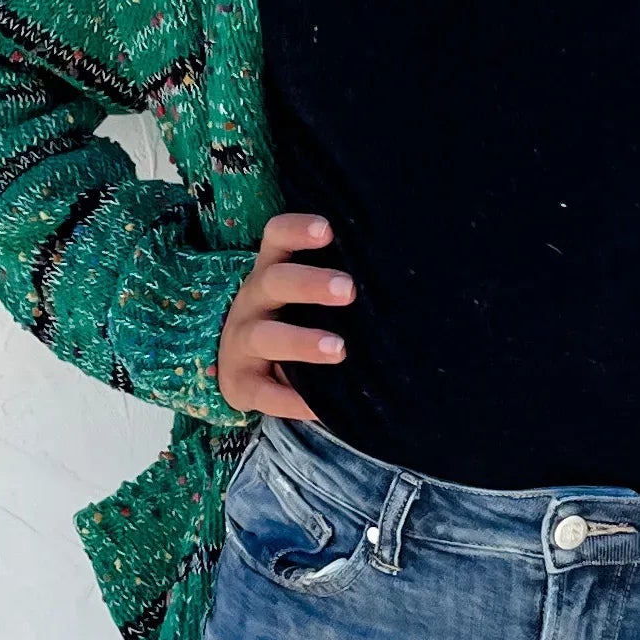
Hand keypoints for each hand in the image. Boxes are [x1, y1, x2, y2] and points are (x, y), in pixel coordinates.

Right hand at [217, 212, 354, 420]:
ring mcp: (241, 341)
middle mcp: (252, 301)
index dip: (296, 231)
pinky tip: (320, 408)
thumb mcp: (300, 297)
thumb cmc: (289, 321)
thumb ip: (333, 286)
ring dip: (301, 341)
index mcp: (270, 272)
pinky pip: (264, 393)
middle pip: (274, 282)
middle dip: (309, 284)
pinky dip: (292, 401)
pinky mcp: (239, 383)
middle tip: (348, 290)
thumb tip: (399, 282)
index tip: (328, 230)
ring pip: (265, 336)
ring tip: (338, 349)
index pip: (275, 238)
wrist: (242, 368)